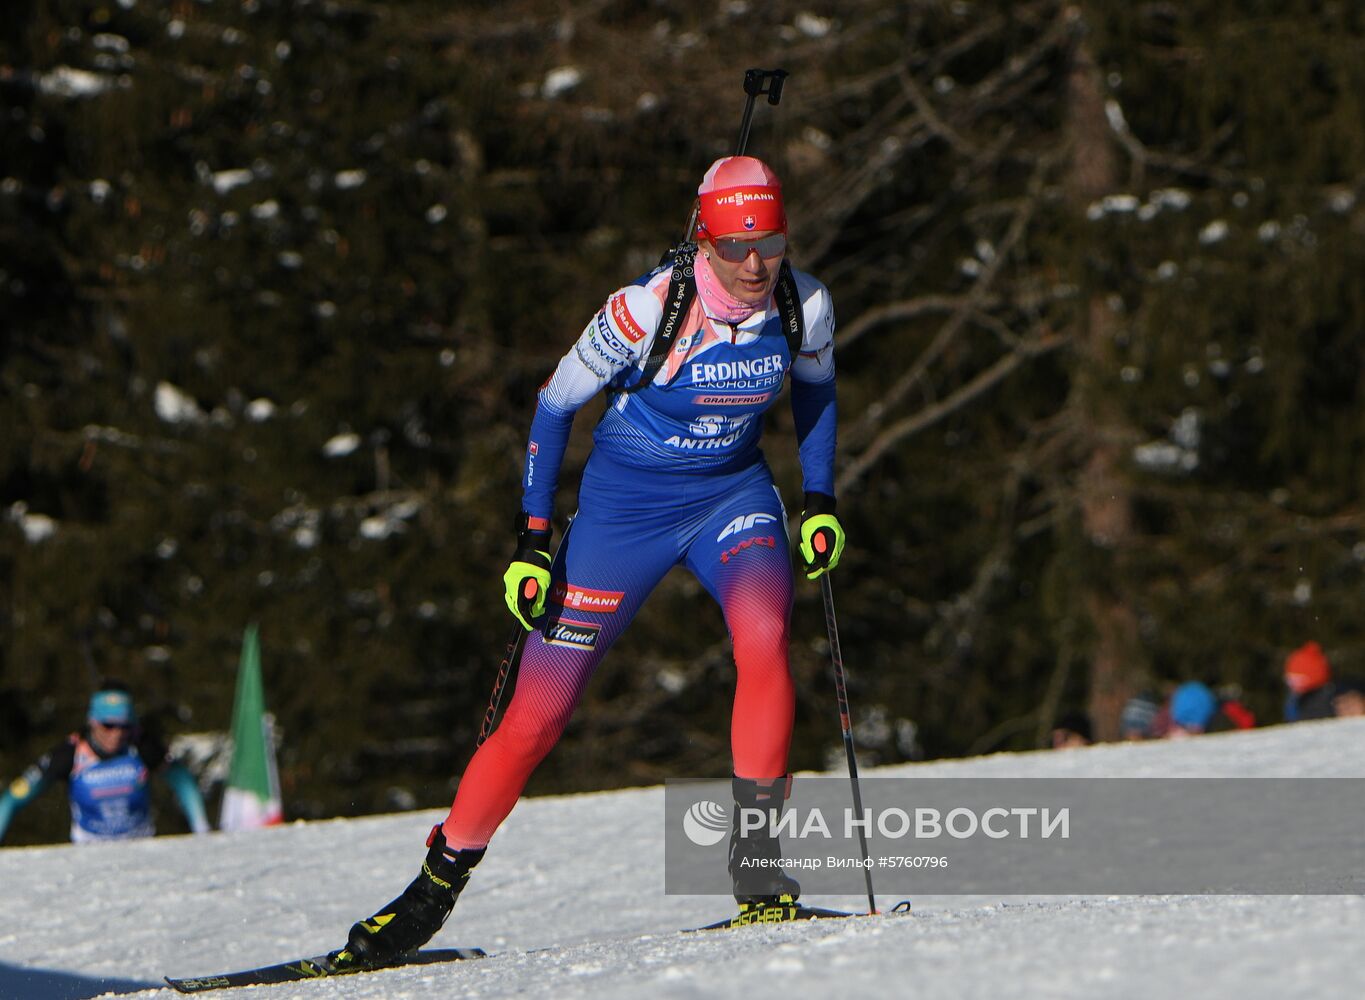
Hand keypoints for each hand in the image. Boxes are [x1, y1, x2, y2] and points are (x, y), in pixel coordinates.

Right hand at [504, 514, 551, 629]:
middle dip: (522, 615)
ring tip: (528, 615)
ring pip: (512, 600)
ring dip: (519, 608)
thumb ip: (540, 597)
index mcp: (518, 586)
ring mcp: (508, 580)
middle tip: (530, 623)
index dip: (526, 619)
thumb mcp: (544, 581)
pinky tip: (524, 604)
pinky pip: (512, 593)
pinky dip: (517, 600)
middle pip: (514, 605)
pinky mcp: (509, 577)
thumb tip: (537, 611)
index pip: (520, 608)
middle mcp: (510, 584)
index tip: (531, 626)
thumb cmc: (540, 563)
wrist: (531, 547)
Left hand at [798, 492, 844, 579]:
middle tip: (808, 571)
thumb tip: (811, 562)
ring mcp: (838, 539)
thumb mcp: (808, 533)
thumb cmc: (812, 517)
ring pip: (829, 556)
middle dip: (819, 567)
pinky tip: (811, 553)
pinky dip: (820, 554)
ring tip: (807, 563)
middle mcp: (839, 540)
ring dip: (819, 561)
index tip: (810, 574)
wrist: (819, 504)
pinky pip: (828, 550)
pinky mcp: (834, 538)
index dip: (819, 569)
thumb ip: (810, 548)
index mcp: (834, 538)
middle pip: (831, 560)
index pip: (829, 560)